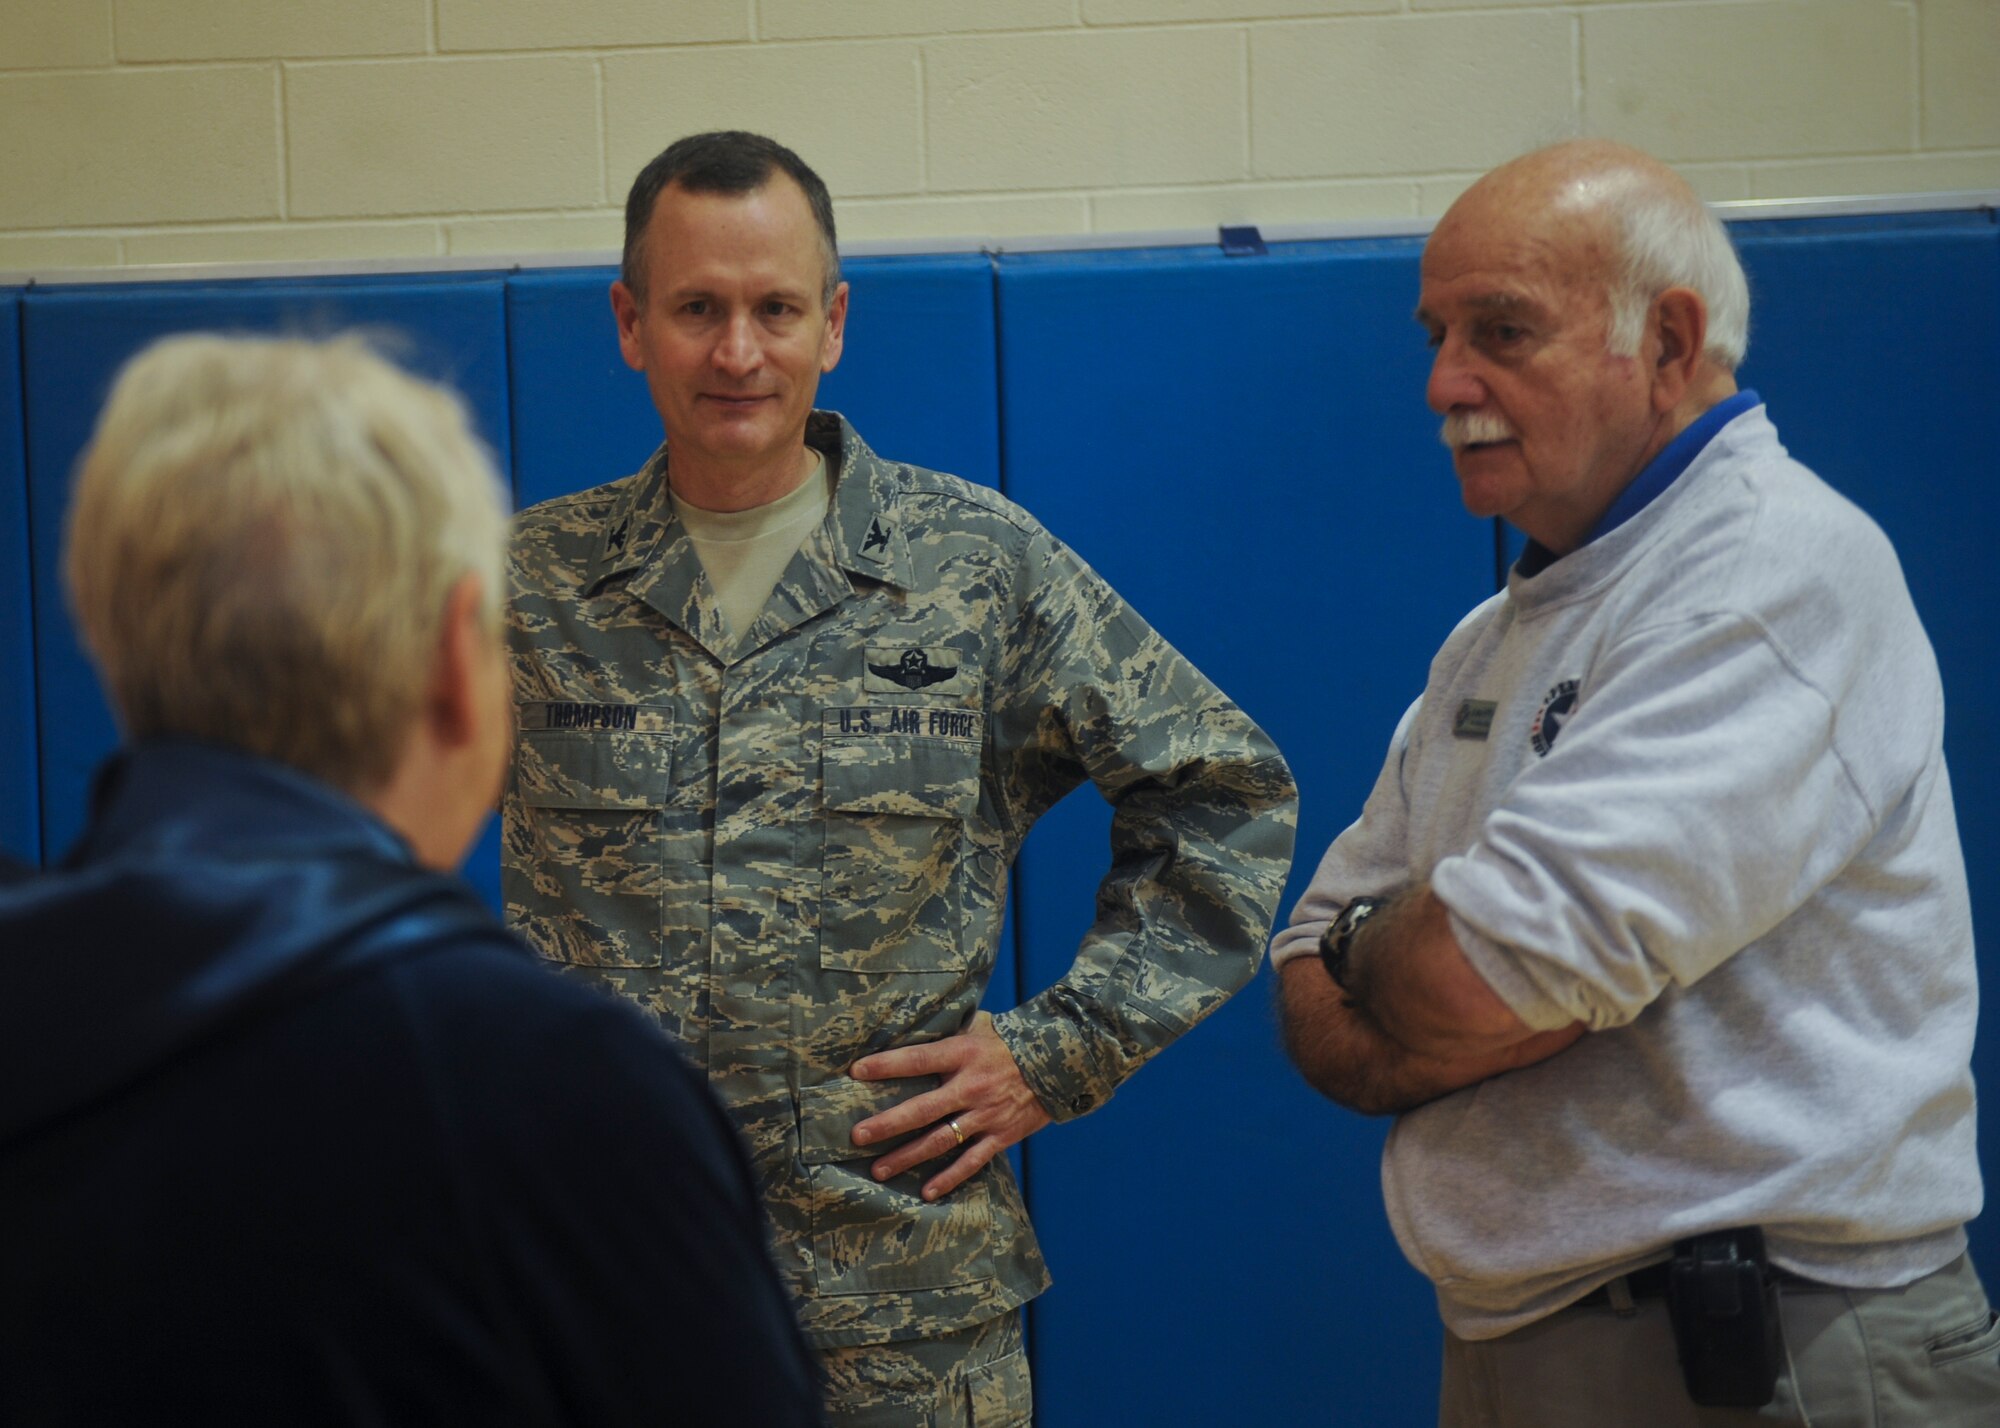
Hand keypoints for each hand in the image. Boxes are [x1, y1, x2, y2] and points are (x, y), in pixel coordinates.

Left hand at [848, 1012, 1052, 1200]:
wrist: (1060, 1060)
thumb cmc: (1009, 1040)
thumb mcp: (979, 1025)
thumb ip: (948, 1031)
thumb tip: (911, 1025)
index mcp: (963, 1053)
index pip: (918, 1059)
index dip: (887, 1065)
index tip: (856, 1071)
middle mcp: (971, 1086)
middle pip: (923, 1108)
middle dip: (888, 1124)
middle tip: (857, 1135)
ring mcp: (986, 1114)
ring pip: (941, 1140)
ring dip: (908, 1156)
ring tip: (878, 1170)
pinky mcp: (1001, 1135)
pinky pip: (972, 1161)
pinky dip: (950, 1178)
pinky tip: (927, 1191)